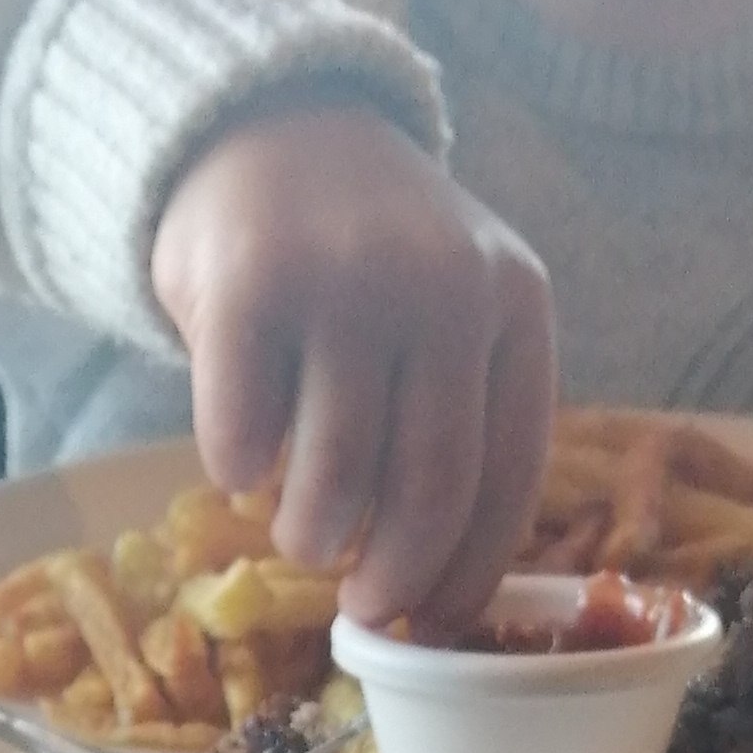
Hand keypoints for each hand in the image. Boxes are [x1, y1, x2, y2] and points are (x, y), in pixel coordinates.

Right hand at [151, 100, 553, 631]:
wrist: (267, 129)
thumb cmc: (362, 265)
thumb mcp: (449, 316)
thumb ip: (457, 422)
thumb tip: (433, 600)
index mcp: (515, 304)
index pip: (509, 477)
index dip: (467, 572)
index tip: (428, 622)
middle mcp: (445, 285)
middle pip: (430, 491)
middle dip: (391, 577)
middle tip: (360, 607)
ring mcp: (348, 278)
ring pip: (337, 478)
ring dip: (309, 534)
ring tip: (298, 531)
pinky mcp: (251, 283)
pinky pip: (243, 437)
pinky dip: (236, 472)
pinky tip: (241, 460)